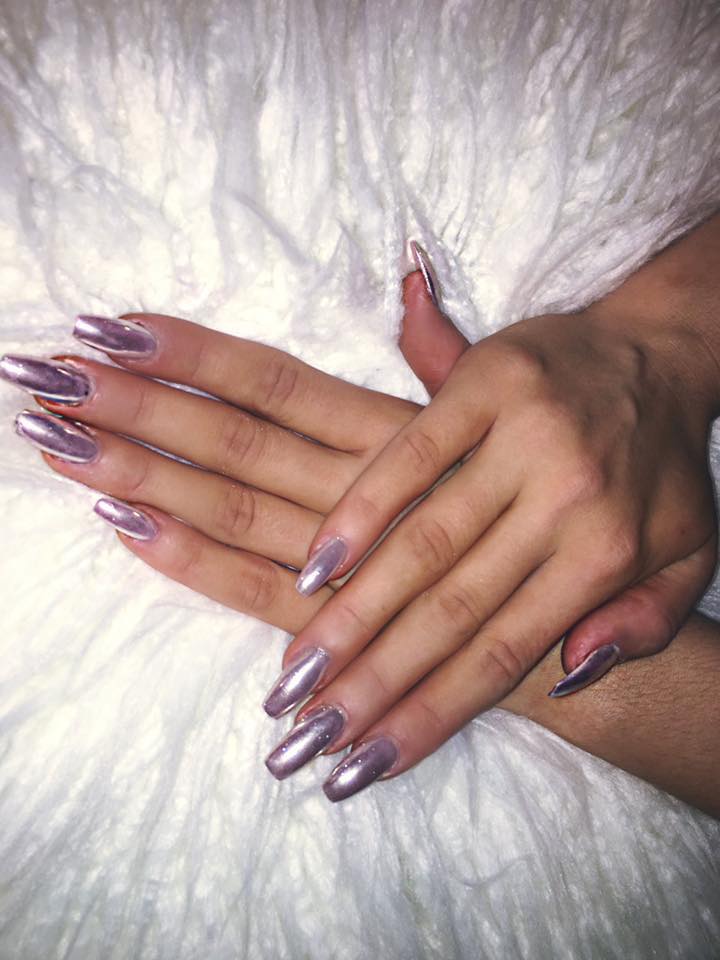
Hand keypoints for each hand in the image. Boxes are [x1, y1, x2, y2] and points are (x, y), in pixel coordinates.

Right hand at [282, 219, 719, 799]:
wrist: (657, 350)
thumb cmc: (660, 464)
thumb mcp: (688, 555)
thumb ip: (644, 623)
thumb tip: (571, 675)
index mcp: (611, 553)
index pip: (506, 654)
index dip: (431, 714)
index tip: (365, 765)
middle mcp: (566, 502)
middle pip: (453, 612)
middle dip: (374, 683)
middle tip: (306, 736)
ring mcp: (522, 439)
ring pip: (423, 544)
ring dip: (352, 614)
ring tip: (295, 673)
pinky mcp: (484, 384)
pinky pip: (409, 457)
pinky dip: (359, 512)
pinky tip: (312, 567)